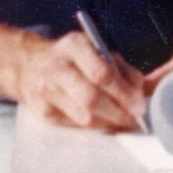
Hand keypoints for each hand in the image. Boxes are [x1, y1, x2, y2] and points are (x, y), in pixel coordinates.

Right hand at [17, 31, 146, 130]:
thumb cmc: (74, 58)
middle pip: (91, 98)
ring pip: (83, 116)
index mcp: (74, 46)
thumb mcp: (96, 49)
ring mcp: (46, 92)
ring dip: (109, 122)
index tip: (139, 105)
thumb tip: (144, 89)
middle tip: (136, 119)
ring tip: (124, 122)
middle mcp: (57, 67)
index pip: (101, 73)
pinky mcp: (42, 113)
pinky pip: (75, 125)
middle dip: (118, 112)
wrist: (29, 65)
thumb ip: (121, 67)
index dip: (123, 93)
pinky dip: (95, 126)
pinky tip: (105, 123)